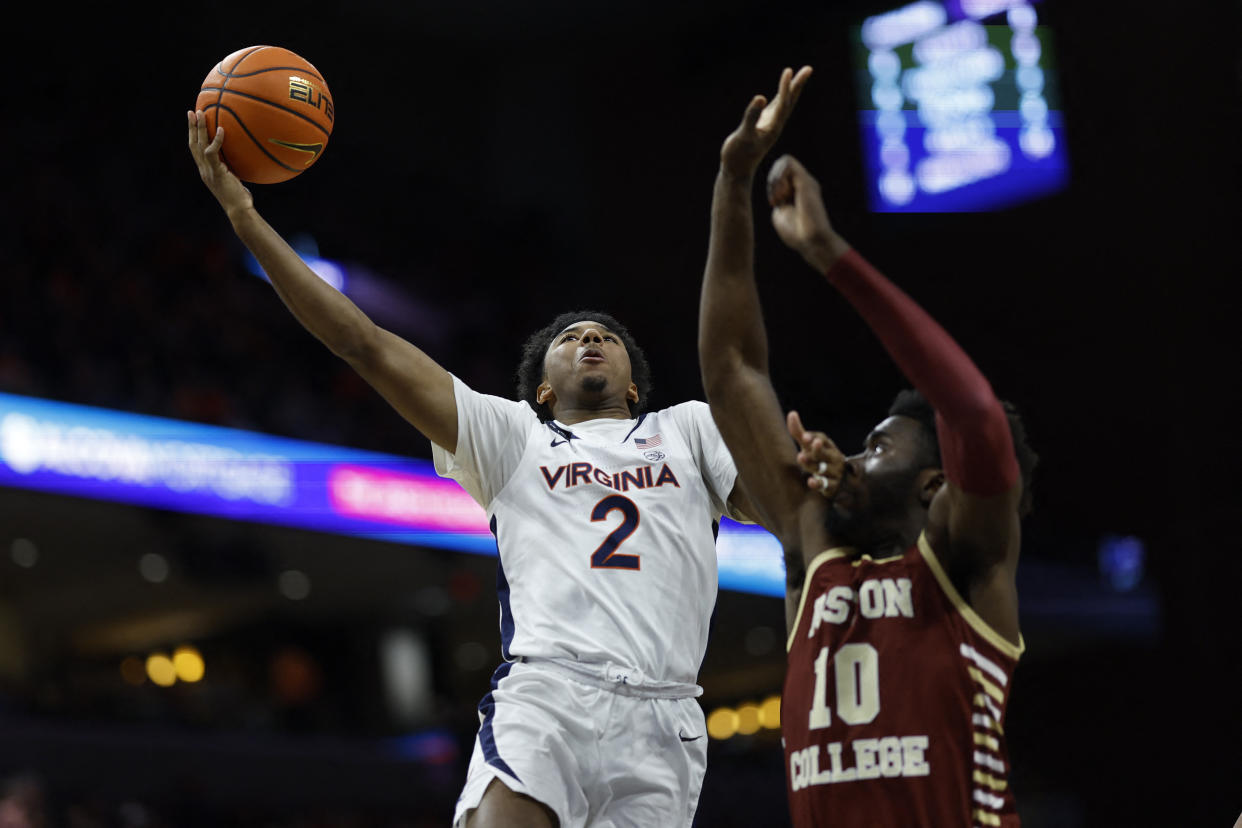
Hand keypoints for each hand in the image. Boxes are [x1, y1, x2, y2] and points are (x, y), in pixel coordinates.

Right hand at [187, 110, 252, 217]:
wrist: (239, 211)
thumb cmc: (241, 200)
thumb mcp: (235, 181)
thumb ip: (233, 171)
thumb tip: (244, 160)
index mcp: (206, 171)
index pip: (195, 150)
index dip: (193, 136)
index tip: (193, 122)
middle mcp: (203, 170)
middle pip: (193, 144)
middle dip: (191, 127)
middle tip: (191, 111)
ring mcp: (208, 172)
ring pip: (199, 145)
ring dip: (199, 128)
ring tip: (201, 113)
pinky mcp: (216, 173)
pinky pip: (213, 153)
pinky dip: (216, 140)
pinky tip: (221, 129)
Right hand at [720, 66, 812, 179]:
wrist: (737, 171)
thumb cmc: (738, 155)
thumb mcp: (744, 136)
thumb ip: (752, 117)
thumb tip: (760, 98)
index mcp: (772, 126)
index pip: (783, 103)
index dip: (785, 87)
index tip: (788, 71)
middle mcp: (775, 125)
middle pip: (790, 101)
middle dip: (798, 84)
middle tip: (808, 69)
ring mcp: (770, 125)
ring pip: (785, 104)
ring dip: (792, 89)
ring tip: (798, 75)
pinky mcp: (764, 126)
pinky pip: (776, 108)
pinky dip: (781, 97)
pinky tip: (782, 92)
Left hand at [767, 154, 848, 272]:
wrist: (811, 240)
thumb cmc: (796, 233)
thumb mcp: (780, 214)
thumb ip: (778, 200)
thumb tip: (774, 190)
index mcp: (798, 191)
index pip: (780, 173)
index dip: (771, 185)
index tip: (773, 203)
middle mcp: (804, 183)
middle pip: (781, 165)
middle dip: (772, 181)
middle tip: (775, 200)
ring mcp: (806, 181)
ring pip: (784, 161)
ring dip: (776, 178)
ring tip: (780, 196)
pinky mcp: (806, 181)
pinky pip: (788, 163)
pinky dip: (780, 177)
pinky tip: (784, 194)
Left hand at [787, 410, 845, 497]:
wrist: (838, 481)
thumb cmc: (818, 458)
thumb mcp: (809, 446)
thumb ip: (800, 432)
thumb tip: (792, 413)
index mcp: (828, 446)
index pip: (823, 439)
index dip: (813, 436)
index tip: (804, 436)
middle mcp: (833, 458)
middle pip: (824, 453)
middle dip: (816, 448)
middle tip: (806, 442)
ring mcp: (834, 472)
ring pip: (823, 468)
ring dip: (812, 464)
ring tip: (801, 457)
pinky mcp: (832, 486)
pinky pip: (826, 485)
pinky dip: (818, 483)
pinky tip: (810, 481)